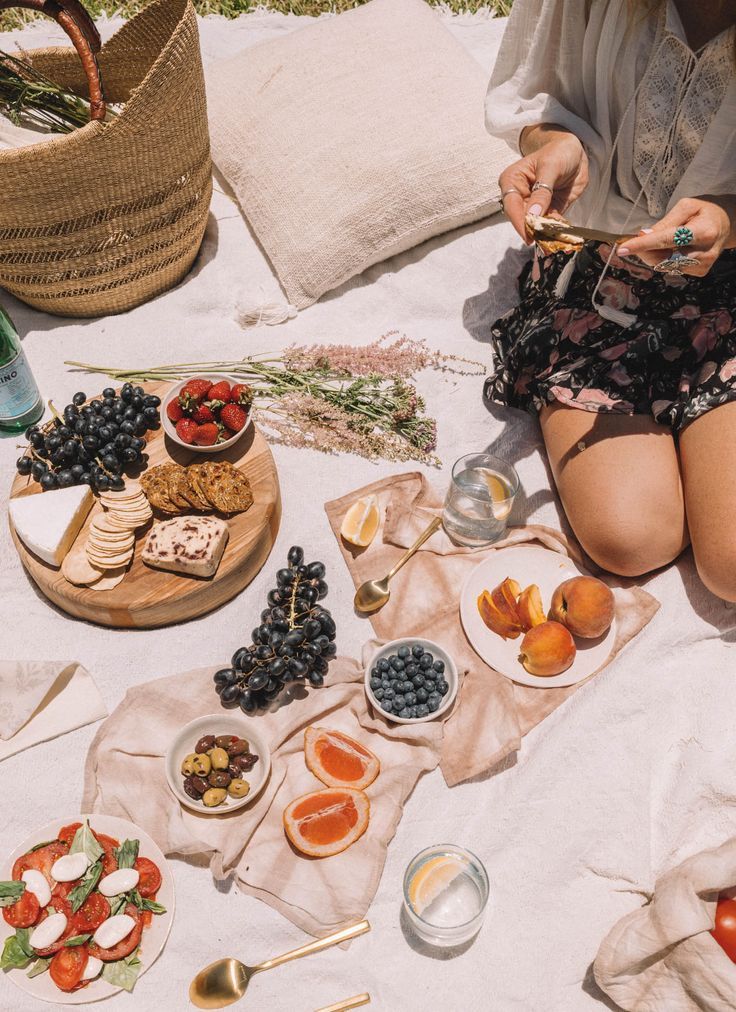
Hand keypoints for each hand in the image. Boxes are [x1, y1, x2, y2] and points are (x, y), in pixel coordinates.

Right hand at [499, 133, 588, 241]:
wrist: (575, 153)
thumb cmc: (558, 152)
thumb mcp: (551, 166)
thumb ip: (542, 191)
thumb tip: (533, 214)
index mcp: (512, 181)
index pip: (512, 205)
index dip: (519, 222)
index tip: (528, 235)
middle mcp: (519, 196)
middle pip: (521, 219)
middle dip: (532, 230)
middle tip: (542, 242)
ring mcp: (533, 206)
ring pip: (534, 225)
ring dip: (544, 234)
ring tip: (552, 242)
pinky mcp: (547, 212)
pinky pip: (549, 225)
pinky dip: (555, 231)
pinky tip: (561, 234)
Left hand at [618, 197, 732, 276]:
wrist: (727, 224)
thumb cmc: (705, 211)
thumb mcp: (687, 206)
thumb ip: (666, 221)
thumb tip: (644, 235)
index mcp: (704, 232)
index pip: (667, 240)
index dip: (643, 244)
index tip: (623, 249)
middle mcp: (704, 253)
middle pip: (663, 258)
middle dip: (645, 250)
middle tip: (638, 239)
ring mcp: (703, 266)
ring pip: (664, 266)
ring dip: (654, 254)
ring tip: (663, 240)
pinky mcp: (700, 272)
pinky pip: (672, 269)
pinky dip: (665, 259)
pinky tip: (675, 249)